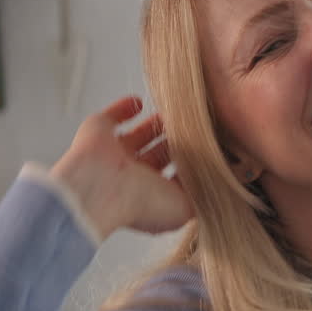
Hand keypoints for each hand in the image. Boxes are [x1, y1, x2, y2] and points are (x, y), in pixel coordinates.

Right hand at [51, 96, 192, 238]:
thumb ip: (201, 196)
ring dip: (153, 125)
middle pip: (157, 154)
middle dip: (173, 142)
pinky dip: (124, 107)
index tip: (206, 151)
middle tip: (194, 127)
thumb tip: (212, 186)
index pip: (172, 178)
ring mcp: (115, 152)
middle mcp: (131, 174)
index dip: (187, 165)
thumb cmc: (140, 203)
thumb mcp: (184, 209)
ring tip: (172, 113)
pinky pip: (112, 116)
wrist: (101, 188)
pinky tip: (138, 101)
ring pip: (138, 135)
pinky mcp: (99, 130)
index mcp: (150, 193)